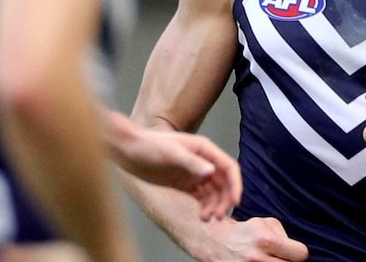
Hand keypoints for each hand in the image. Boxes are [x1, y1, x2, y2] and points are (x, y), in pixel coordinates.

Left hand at [117, 129, 241, 220]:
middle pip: (224, 183)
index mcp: (204, 149)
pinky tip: (201, 216)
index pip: (228, 167)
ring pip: (214, 192)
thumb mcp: (171, 153)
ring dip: (215, 205)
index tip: (235, 202)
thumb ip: (191, 163)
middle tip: (218, 216)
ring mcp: (194, 173)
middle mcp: (203, 161)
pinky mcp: (185, 183)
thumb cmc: (150, 146)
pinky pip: (202, 197)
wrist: (130, 151)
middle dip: (224, 200)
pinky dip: (205, 207)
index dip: (235, 184)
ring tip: (206, 219)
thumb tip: (212, 172)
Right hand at [193, 217, 308, 261]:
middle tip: (277, 257)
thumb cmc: (244, 231)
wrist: (214, 241)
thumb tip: (294, 252)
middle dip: (286, 261)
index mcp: (265, 240)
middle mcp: (257, 259)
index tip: (291, 252)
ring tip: (268, 260)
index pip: (300, 254)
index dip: (297, 253)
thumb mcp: (264, 223)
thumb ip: (283, 236)